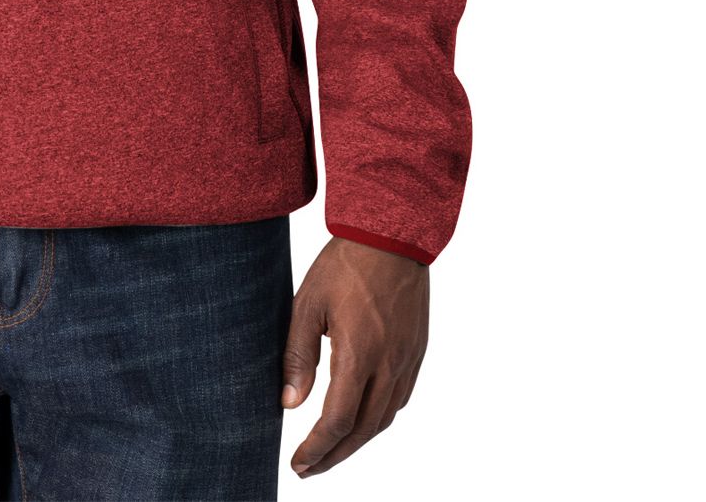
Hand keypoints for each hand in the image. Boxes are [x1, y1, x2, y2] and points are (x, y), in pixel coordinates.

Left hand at [280, 236, 428, 476]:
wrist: (393, 235)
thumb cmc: (345, 264)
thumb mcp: (308, 304)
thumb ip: (298, 356)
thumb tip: (289, 404)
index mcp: (359, 355)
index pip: (337, 421)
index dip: (316, 449)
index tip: (298, 464)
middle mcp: (389, 366)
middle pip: (363, 431)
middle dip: (334, 456)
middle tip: (308, 470)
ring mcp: (407, 361)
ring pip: (383, 419)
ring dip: (356, 442)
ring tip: (331, 451)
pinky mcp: (416, 352)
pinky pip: (399, 400)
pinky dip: (377, 419)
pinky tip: (361, 419)